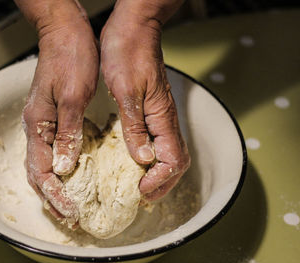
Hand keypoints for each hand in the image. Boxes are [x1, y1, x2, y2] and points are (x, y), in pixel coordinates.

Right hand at [17, 0, 98, 222]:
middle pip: (38, 172)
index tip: (71, 211)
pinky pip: (54, 150)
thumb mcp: (71, 97)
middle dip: (52, 196)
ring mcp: (44, 122)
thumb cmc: (70, 59)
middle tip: (70, 216)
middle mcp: (37, 126)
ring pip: (44, 163)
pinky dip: (62, 169)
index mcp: (38, 124)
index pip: (42, 170)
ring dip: (56, 186)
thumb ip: (67, 132)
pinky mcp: (53, 117)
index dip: (55, 194)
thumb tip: (65, 167)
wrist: (65, 32)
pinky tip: (74, 175)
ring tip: (69, 203)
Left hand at [100, 0, 188, 200]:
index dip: (158, 180)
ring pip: (168, 153)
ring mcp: (160, 115)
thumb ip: (135, 127)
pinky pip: (157, 141)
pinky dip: (150, 158)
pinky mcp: (151, 109)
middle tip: (142, 197)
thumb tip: (144, 159)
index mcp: (162, 117)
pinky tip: (135, 162)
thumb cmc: (129, 53)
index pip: (173, 160)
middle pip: (175, 161)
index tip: (139, 190)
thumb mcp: (127, 91)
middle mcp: (165, 119)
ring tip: (140, 187)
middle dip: (161, 183)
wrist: (133, 27)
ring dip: (157, 174)